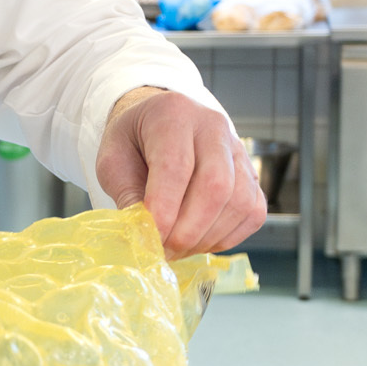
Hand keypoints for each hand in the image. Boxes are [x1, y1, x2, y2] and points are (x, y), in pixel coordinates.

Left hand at [95, 87, 266, 256]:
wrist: (160, 117)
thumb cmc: (134, 138)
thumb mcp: (113, 158)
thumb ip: (125, 194)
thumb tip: (142, 235)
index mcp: (173, 115)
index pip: (176, 166)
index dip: (165, 210)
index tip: (150, 240)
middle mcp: (213, 127)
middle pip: (216, 186)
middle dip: (189, 231)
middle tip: (163, 251)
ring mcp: (238, 150)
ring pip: (240, 202)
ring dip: (208, 237)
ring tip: (178, 248)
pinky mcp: (251, 173)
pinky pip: (253, 212)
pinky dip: (229, 236)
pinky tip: (201, 240)